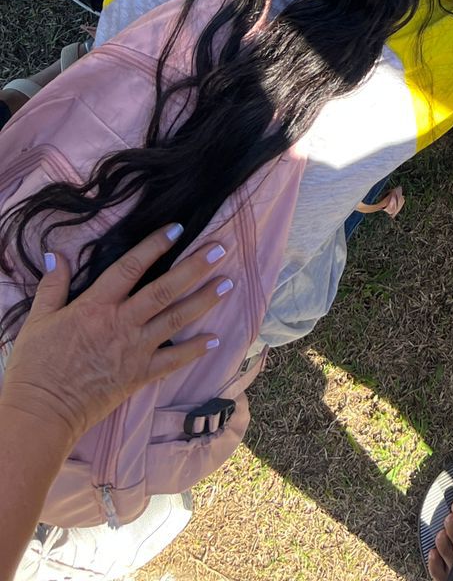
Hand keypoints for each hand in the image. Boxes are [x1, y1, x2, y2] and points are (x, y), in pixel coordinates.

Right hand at [0, 225, 227, 444]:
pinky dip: (194, 351)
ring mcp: (133, 350)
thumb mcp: (37, 321)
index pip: (129, 268)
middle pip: (164, 290)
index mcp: (95, 307)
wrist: (40, 415)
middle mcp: (121, 324)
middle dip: (194, 267)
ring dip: (203, 301)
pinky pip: (172, 361)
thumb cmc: (35, 367)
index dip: (154, 246)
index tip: (177, 229)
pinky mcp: (138, 376)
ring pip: (175, 320)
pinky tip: (215, 339)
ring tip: (227, 283)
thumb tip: (57, 254)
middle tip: (220, 249)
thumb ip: (52, 286)